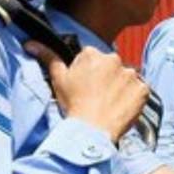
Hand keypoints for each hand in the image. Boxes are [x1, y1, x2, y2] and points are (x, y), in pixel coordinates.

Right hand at [26, 42, 148, 142]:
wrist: (92, 130)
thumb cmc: (73, 104)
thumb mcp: (58, 79)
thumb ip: (48, 57)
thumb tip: (31, 43)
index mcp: (92, 54)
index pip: (92, 58)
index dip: (88, 72)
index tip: (85, 85)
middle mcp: (114, 59)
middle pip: (110, 66)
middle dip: (105, 77)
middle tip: (96, 96)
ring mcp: (131, 74)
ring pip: (126, 77)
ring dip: (120, 87)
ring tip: (108, 103)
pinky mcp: (143, 89)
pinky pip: (140, 90)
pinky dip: (133, 97)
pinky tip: (121, 107)